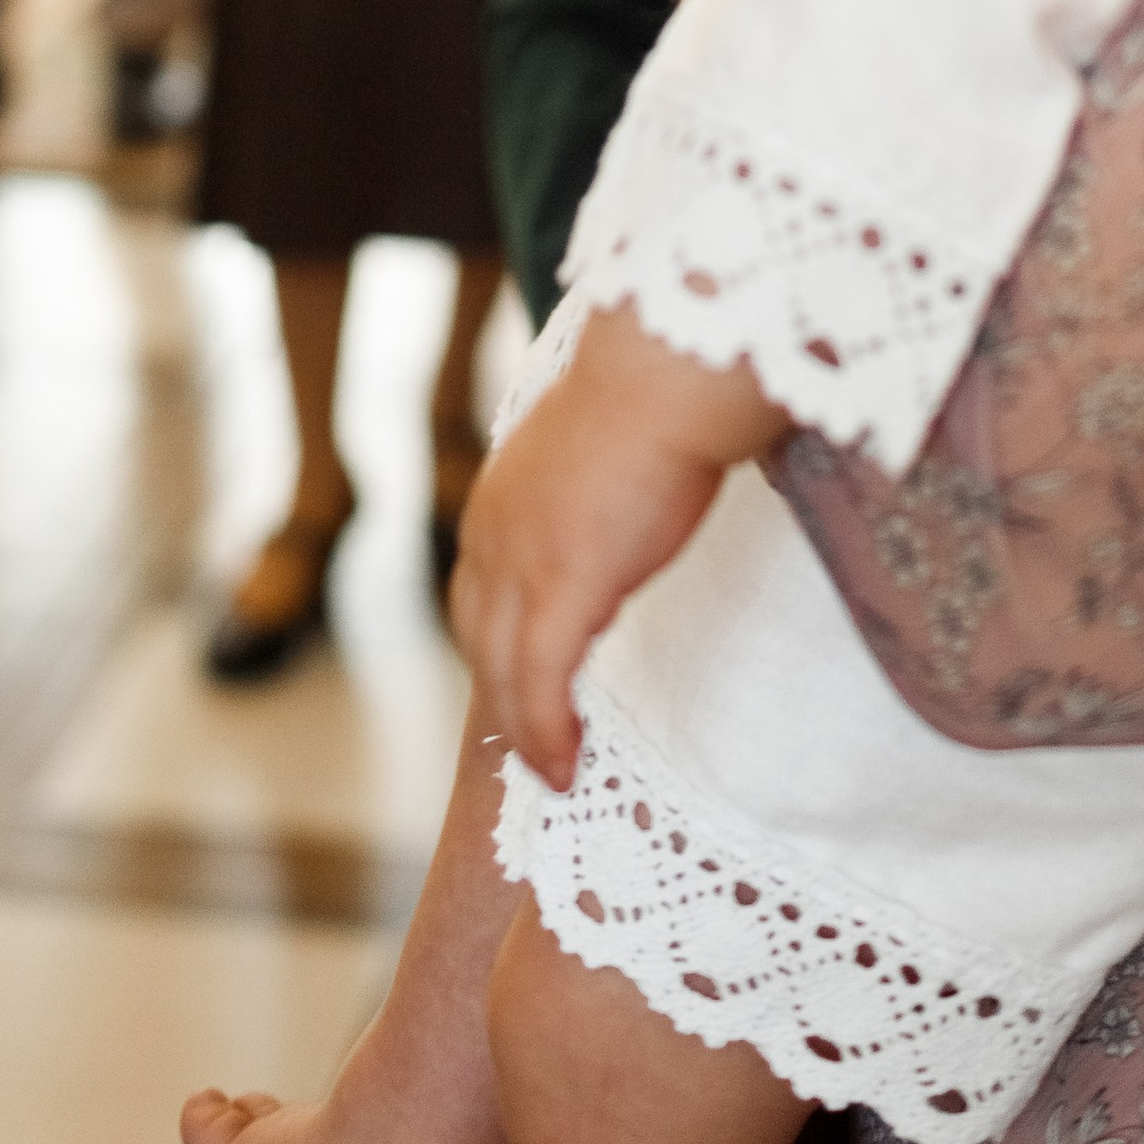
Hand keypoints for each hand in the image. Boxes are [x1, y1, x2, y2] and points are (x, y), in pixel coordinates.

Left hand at [449, 306, 783, 787]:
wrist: (664, 374)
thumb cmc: (652, 397)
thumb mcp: (594, 455)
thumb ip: (582, 499)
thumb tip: (605, 528)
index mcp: (499, 500)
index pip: (479, 594)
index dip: (495, 649)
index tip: (519, 687)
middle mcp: (493, 535)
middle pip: (480, 641)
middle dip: (502, 699)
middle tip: (533, 746)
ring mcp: (523, 563)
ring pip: (503, 674)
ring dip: (524, 730)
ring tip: (552, 770)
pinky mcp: (564, 587)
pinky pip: (544, 684)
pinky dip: (548, 732)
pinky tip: (565, 765)